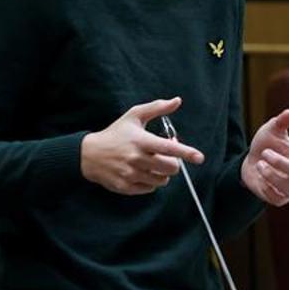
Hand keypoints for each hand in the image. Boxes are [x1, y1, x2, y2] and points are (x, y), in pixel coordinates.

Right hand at [81, 97, 204, 194]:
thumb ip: (157, 108)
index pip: (169, 148)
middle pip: (170, 168)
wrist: (88, 155)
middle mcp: (136, 158)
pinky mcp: (125, 187)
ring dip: (163, 174)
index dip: (186, 153)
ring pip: (161, 181)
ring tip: (153, 165)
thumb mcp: (134, 116)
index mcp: (141, 141)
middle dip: (174, 164)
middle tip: (166, 158)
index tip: (199, 157)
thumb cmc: (115, 133)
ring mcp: (130, 174)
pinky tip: (142, 172)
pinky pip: (149, 189)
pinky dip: (151, 182)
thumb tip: (177, 100)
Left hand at [241, 109, 288, 205]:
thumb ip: (281, 122)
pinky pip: (279, 200)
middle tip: (265, 152)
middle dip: (280, 163)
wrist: (251, 160)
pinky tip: (260, 178)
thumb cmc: (267, 143)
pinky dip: (268, 189)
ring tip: (260, 164)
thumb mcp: (271, 130)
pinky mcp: (279, 197)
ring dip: (272, 176)